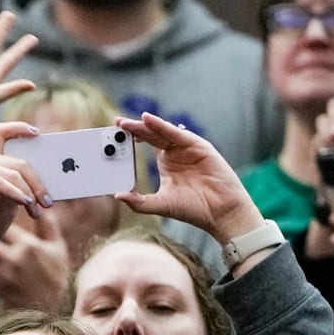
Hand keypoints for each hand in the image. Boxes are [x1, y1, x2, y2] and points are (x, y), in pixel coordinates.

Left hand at [0, 207, 70, 311]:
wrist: (48, 312)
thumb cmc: (55, 278)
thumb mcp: (58, 251)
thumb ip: (48, 226)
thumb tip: (42, 206)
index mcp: (29, 246)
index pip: (6, 227)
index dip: (2, 227)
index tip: (4, 232)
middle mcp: (15, 258)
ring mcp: (4, 273)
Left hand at [115, 112, 262, 242]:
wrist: (220, 213)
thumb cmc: (194, 209)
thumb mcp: (160, 204)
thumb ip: (139, 201)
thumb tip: (118, 195)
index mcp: (167, 162)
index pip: (145, 143)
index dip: (130, 138)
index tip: (113, 135)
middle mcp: (176, 152)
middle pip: (152, 134)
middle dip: (133, 128)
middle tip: (117, 123)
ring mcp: (188, 147)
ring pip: (163, 131)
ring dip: (145, 125)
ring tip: (127, 123)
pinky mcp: (199, 146)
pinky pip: (177, 134)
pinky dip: (162, 126)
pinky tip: (148, 120)